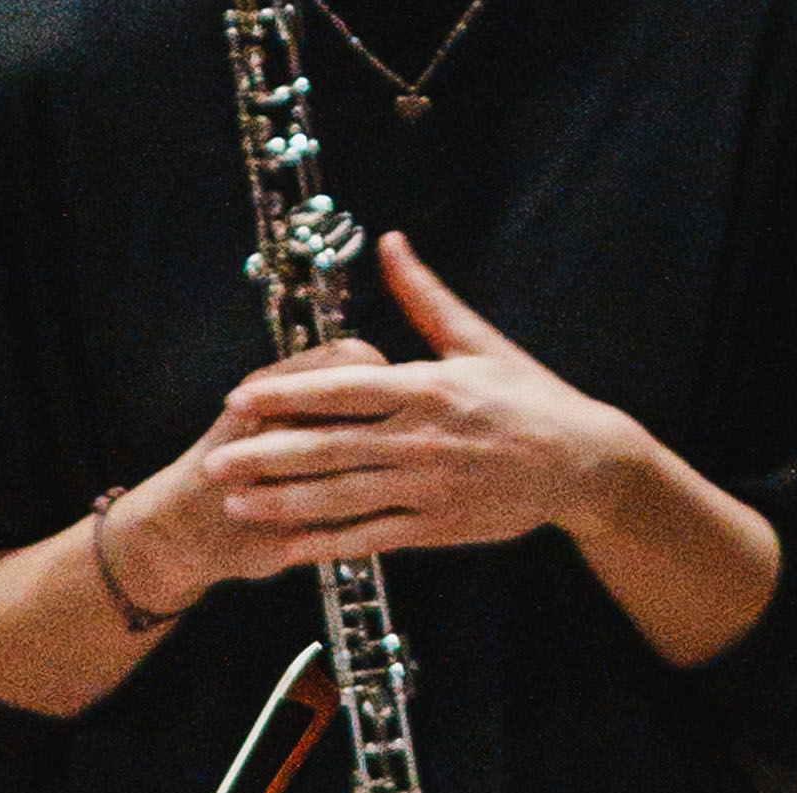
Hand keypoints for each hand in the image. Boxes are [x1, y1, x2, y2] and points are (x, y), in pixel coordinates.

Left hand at [189, 236, 635, 569]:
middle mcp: (422, 439)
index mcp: (428, 387)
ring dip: (283, 504)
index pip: (344, 388)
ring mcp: (428, 487)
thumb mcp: (479, 340)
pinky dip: (326, 545)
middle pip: (330, 448)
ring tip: (233, 505)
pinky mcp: (437, 527)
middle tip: (214, 462)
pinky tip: (285, 548)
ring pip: (343, 498)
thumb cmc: (529, 396)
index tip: (240, 399)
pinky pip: (371, 537)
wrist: (582, 462)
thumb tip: (390, 240)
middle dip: (266, 457)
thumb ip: (425, 297)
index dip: (288, 395)